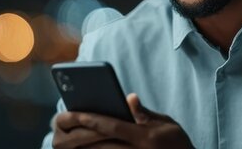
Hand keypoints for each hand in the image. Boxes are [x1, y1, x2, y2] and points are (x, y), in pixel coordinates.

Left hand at [52, 93, 193, 148]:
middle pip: (102, 144)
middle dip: (81, 137)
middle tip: (64, 130)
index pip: (113, 127)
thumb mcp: (167, 124)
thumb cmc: (177, 143)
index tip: (76, 114)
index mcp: (146, 137)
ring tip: (67, 142)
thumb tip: (128, 98)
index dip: (93, 120)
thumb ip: (145, 113)